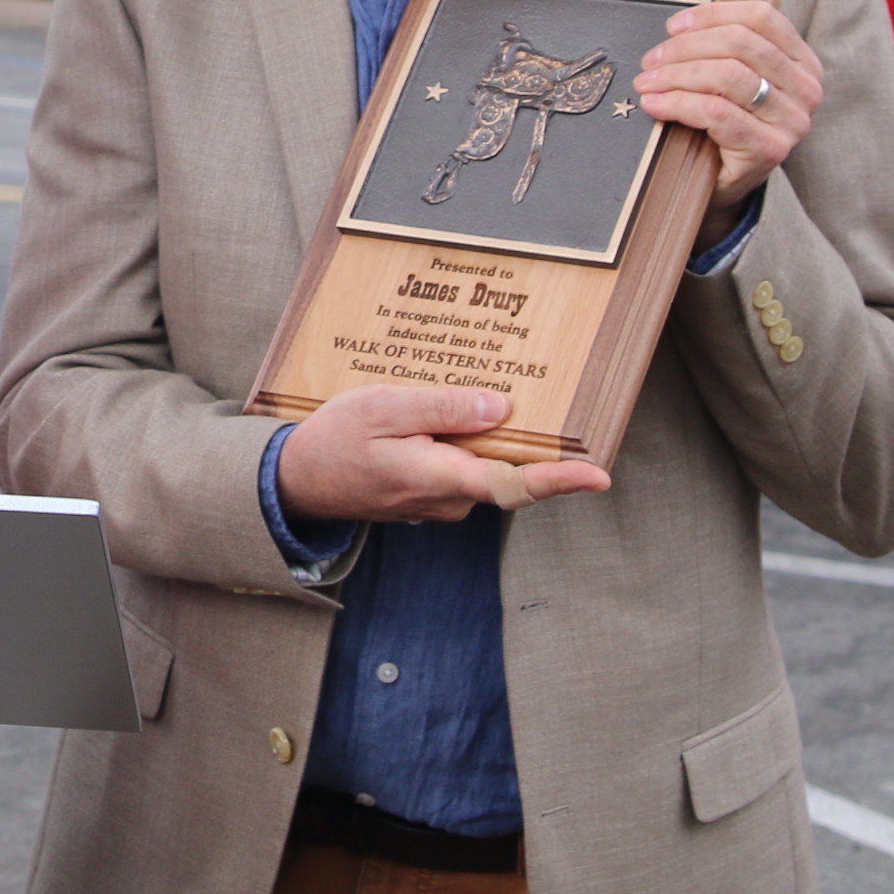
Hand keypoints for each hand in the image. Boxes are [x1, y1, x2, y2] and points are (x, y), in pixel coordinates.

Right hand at [274, 384, 610, 523]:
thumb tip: (500, 407)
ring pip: (481, 465)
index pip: (515, 484)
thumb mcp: (384, 408)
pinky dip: (460, 443)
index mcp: (442, 478)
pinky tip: (443, 414)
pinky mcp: (427, 495)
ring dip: (484, 435)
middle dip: (523, 436)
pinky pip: (459, 467)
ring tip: (471, 391)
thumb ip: (444, 408)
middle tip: (537, 392)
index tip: (598, 475)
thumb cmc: (334, 443)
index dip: (560, 479)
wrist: (295, 481)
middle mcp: (449, 498)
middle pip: (504, 466)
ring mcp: (438, 501)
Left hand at [635, 0, 821, 217]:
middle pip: (740, 44)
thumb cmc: (724, 114)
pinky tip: (654, 103)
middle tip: (651, 59)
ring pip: (727, 77)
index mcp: (802, 58)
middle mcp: (808, 88)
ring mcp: (793, 122)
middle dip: (686, 48)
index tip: (673, 27)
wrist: (721, 181)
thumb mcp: (728, 57)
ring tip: (646, 81)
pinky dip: (678, 103)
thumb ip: (736, 3)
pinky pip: (718, 113)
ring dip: (676, 75)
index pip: (761, 15)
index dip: (712, 13)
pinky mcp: (770, 151)